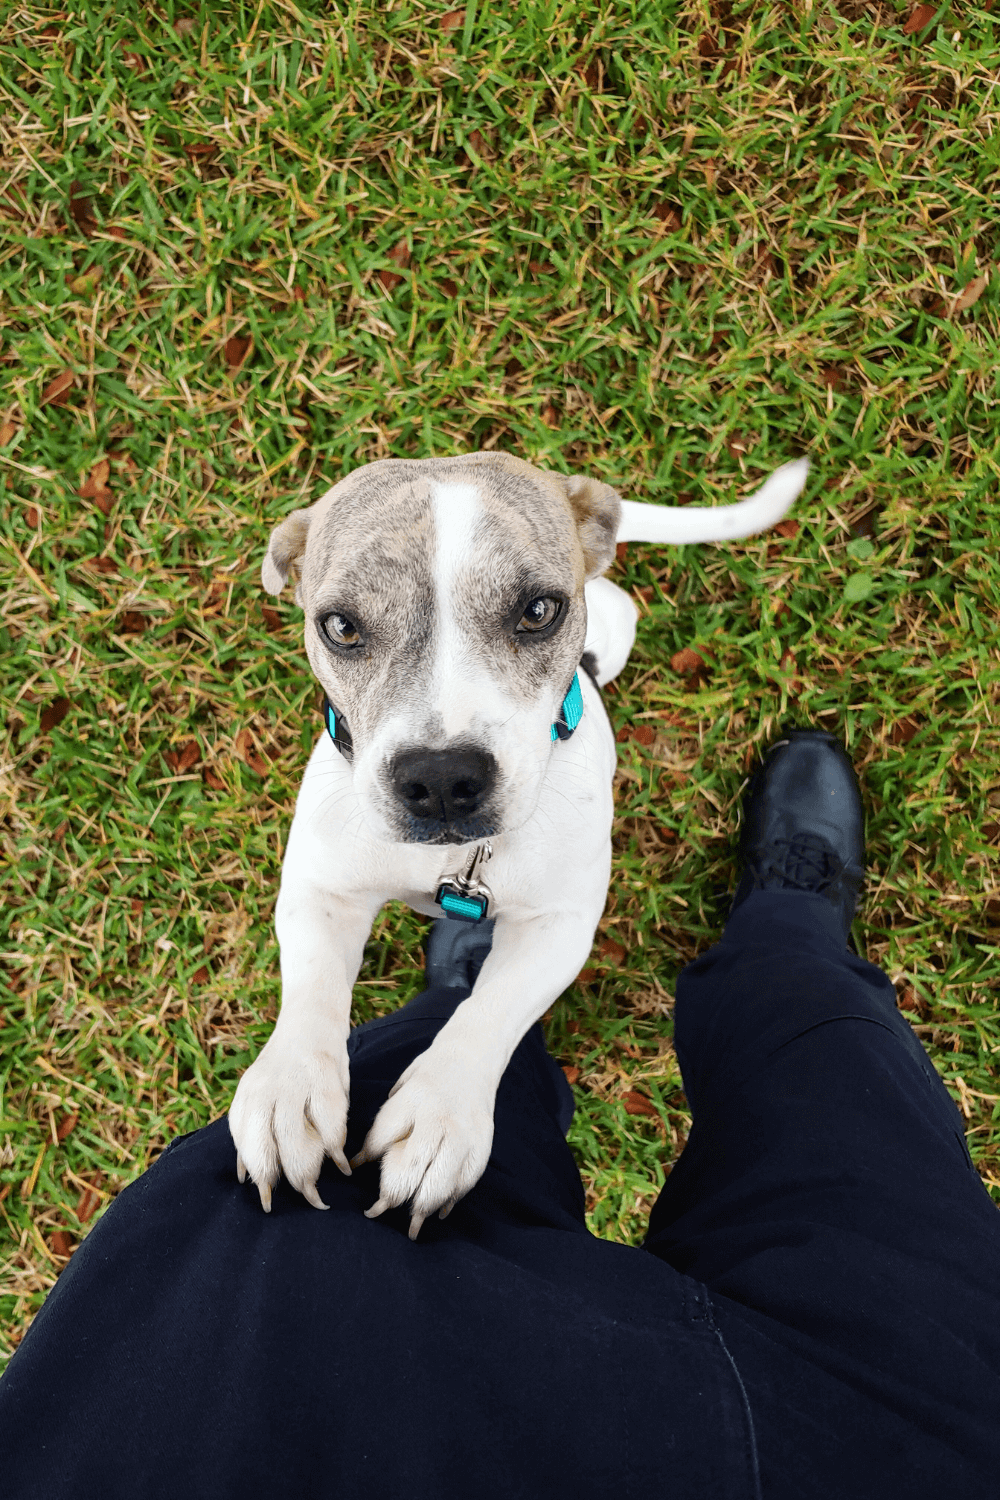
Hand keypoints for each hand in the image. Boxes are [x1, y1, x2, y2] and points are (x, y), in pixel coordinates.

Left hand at [228, 1026, 351, 1211]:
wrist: (311, 1018)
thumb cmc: (286, 1069)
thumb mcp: (259, 1094)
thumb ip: (251, 1132)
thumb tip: (244, 1177)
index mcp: (247, 1096)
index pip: (246, 1144)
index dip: (258, 1175)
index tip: (269, 1199)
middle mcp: (265, 1089)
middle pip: (266, 1146)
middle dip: (282, 1179)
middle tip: (300, 1196)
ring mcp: (294, 1082)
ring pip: (296, 1139)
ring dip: (309, 1169)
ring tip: (319, 1186)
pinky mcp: (323, 1074)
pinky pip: (329, 1121)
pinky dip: (335, 1147)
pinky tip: (341, 1161)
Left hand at [351, 1049, 495, 1240]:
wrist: (474, 1055)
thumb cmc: (428, 1075)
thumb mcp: (401, 1091)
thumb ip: (386, 1125)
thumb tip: (358, 1165)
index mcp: (413, 1099)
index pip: (383, 1139)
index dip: (368, 1162)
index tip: (359, 1180)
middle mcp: (439, 1117)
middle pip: (412, 1166)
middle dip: (395, 1194)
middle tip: (382, 1209)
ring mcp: (464, 1131)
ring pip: (442, 1181)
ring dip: (424, 1206)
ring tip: (413, 1223)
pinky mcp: (483, 1142)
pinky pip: (466, 1180)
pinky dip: (452, 1198)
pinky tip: (439, 1209)